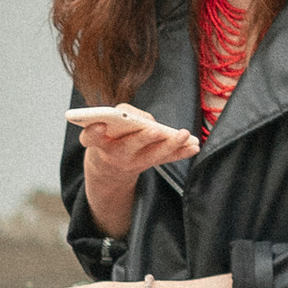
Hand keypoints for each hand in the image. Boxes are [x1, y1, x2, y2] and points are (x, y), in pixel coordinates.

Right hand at [67, 105, 197, 181]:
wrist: (107, 169)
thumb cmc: (104, 139)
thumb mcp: (97, 130)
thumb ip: (113, 118)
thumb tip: (141, 118)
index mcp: (99, 144)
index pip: (92, 139)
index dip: (95, 133)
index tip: (100, 126)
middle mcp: (116, 155)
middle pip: (130, 146)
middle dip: (143, 138)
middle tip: (155, 130)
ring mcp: (134, 162)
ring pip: (153, 154)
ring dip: (170, 145)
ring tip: (184, 135)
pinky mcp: (149, 164)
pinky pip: (166, 159)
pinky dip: (181, 153)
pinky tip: (194, 147)